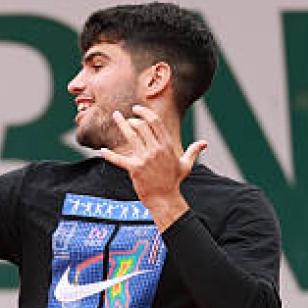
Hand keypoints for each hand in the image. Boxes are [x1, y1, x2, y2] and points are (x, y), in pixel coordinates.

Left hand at [99, 104, 206, 230]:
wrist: (165, 199)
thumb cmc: (174, 182)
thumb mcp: (186, 165)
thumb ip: (194, 151)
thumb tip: (204, 143)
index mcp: (167, 146)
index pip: (155, 123)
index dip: (145, 113)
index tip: (137, 109)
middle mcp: (156, 150)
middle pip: (142, 126)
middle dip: (131, 118)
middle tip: (123, 116)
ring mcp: (145, 159)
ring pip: (131, 136)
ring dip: (121, 124)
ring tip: (115, 117)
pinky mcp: (135, 169)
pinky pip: (119, 160)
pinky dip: (109, 155)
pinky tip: (102, 150)